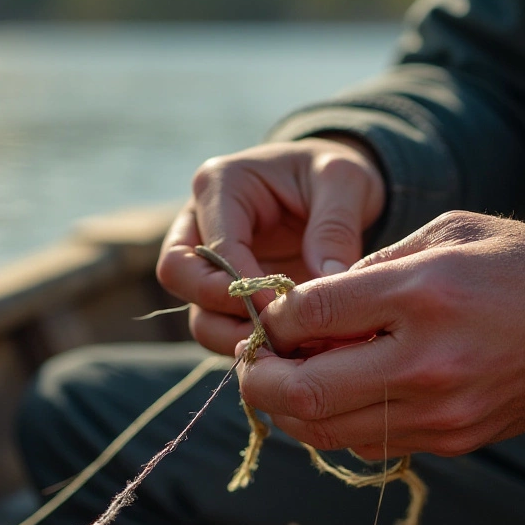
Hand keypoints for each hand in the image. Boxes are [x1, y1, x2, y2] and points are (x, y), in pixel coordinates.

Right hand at [157, 137, 384, 353]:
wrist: (332, 186)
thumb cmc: (332, 173)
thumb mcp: (346, 180)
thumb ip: (335, 226)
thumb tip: (327, 279)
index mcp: (221, 184)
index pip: (212, 245)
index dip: (244, 285)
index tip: (287, 310)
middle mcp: (199, 221)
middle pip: (177, 275)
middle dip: (222, 311)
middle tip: (273, 332)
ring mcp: (207, 261)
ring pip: (195, 311)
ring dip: (235, 336)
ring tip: (285, 350)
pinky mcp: (223, 292)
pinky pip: (220, 326)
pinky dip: (250, 343)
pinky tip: (289, 351)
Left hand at [237, 211, 524, 457]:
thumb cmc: (518, 266)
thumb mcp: (446, 234)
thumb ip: (371, 269)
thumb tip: (308, 306)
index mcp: (424, 294)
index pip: (312, 314)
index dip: (274, 315)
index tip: (271, 311)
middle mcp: (425, 361)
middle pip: (303, 391)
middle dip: (256, 377)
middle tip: (249, 359)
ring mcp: (438, 411)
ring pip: (324, 430)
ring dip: (287, 407)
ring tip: (282, 378)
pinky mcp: (449, 440)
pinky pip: (364, 444)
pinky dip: (331, 423)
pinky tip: (332, 394)